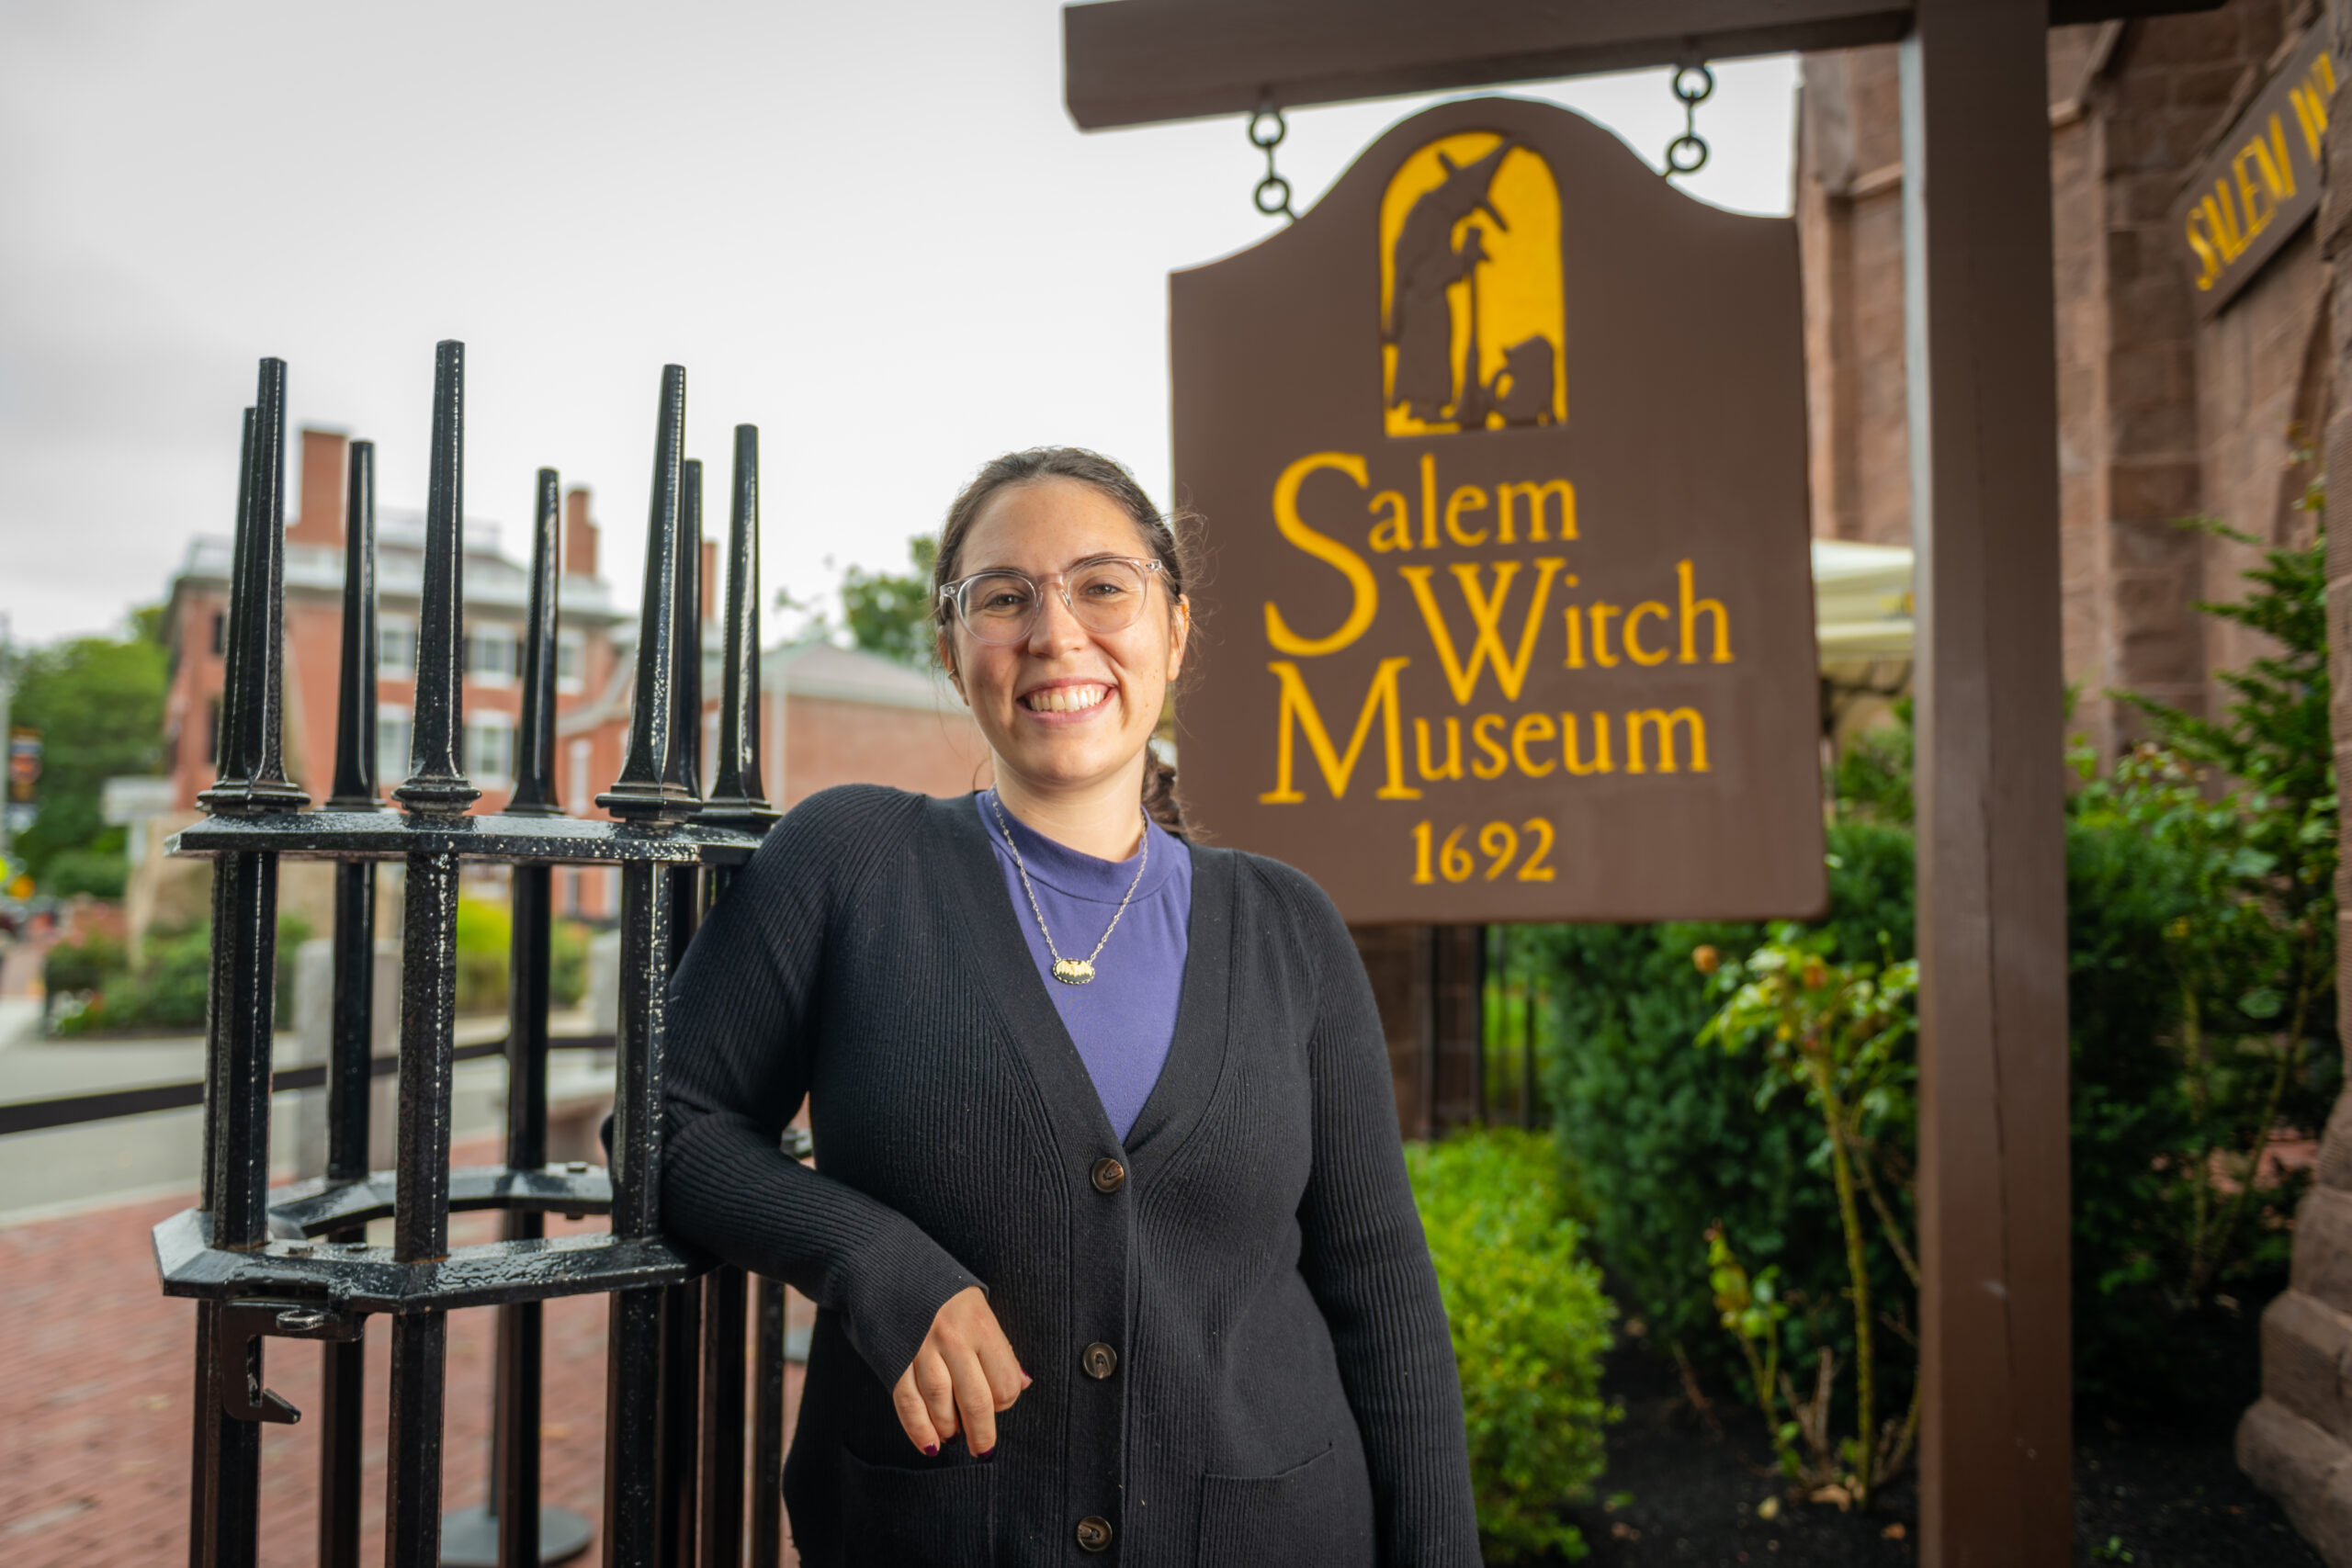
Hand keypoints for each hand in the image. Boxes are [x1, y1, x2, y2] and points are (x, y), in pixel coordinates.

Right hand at [892, 1286, 1027, 1456]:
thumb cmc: (940, 1288)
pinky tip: (929, 1444)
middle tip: (984, 1449)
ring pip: (942, 1405)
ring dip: (950, 1429)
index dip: (1006, 1400)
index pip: (1005, 1382)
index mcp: (980, 1325)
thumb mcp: (978, 1305)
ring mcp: (921, 1350)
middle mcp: (953, 1339)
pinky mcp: (894, 1359)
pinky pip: (908, 1402)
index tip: (1001, 1403)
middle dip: (982, 1433)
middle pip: (976, 1401)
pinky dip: (919, 1429)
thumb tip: (1022, 1382)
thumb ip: (999, 1346)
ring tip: (954, 1437)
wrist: (886, 1265)